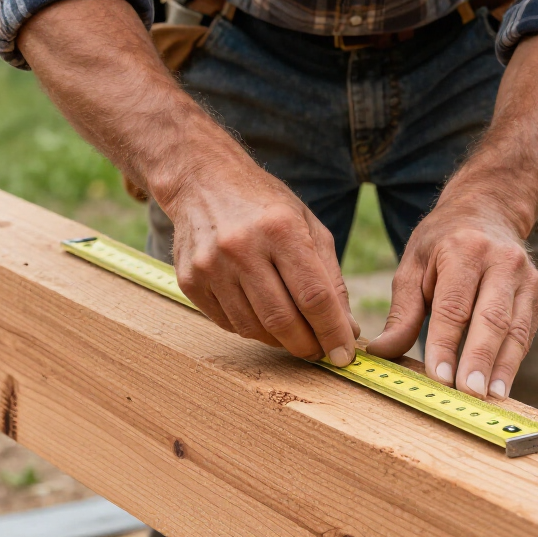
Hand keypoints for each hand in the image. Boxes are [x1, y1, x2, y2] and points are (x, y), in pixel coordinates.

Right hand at [160, 156, 359, 364]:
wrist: (203, 181)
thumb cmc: (266, 206)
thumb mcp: (308, 226)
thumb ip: (331, 278)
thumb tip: (347, 328)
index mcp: (280, 229)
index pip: (314, 296)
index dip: (333, 332)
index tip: (344, 355)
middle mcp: (241, 247)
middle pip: (282, 319)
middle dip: (307, 346)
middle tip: (320, 351)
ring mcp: (210, 266)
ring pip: (253, 328)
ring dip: (279, 341)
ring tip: (293, 334)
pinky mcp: (190, 281)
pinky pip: (228, 324)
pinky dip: (251, 329)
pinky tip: (262, 317)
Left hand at [366, 182, 537, 399]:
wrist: (488, 211)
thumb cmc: (442, 243)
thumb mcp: (413, 265)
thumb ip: (402, 312)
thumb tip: (382, 351)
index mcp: (464, 250)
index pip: (453, 306)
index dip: (446, 343)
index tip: (439, 377)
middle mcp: (501, 261)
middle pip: (491, 319)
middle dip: (479, 359)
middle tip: (469, 393)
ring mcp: (525, 278)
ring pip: (515, 330)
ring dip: (503, 368)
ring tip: (490, 398)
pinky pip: (525, 333)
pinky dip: (513, 362)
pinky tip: (501, 386)